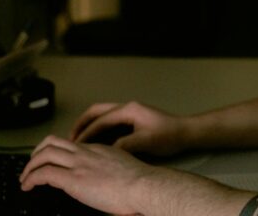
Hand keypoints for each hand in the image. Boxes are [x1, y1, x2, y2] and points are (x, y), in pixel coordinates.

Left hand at [19, 134, 154, 214]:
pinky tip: (28, 186)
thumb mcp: (124, 172)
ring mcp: (79, 164)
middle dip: (37, 152)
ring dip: (30, 165)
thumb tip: (111, 189)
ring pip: (44, 154)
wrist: (143, 186)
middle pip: (52, 142)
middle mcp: (86, 153)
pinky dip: (31, 178)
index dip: (56, 152)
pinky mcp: (73, 179)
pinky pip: (44, 173)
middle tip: (31, 165)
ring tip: (25, 177)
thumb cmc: (141, 185)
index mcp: (99, 150)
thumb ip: (112, 175)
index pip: (70, 145)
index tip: (51, 162)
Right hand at [70, 101, 188, 156]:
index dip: (87, 133)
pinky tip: (96, 143)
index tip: (76, 145)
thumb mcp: (146, 141)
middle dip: (82, 124)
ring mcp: (129, 113)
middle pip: (96, 111)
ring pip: (102, 115)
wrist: (186, 133)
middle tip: (71, 139)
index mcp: (129, 110)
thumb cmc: (169, 135)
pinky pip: (110, 122)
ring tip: (79, 141)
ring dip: (90, 126)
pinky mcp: (132, 120)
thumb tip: (107, 150)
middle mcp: (127, 108)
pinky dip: (99, 130)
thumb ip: (125, 145)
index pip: (101, 120)